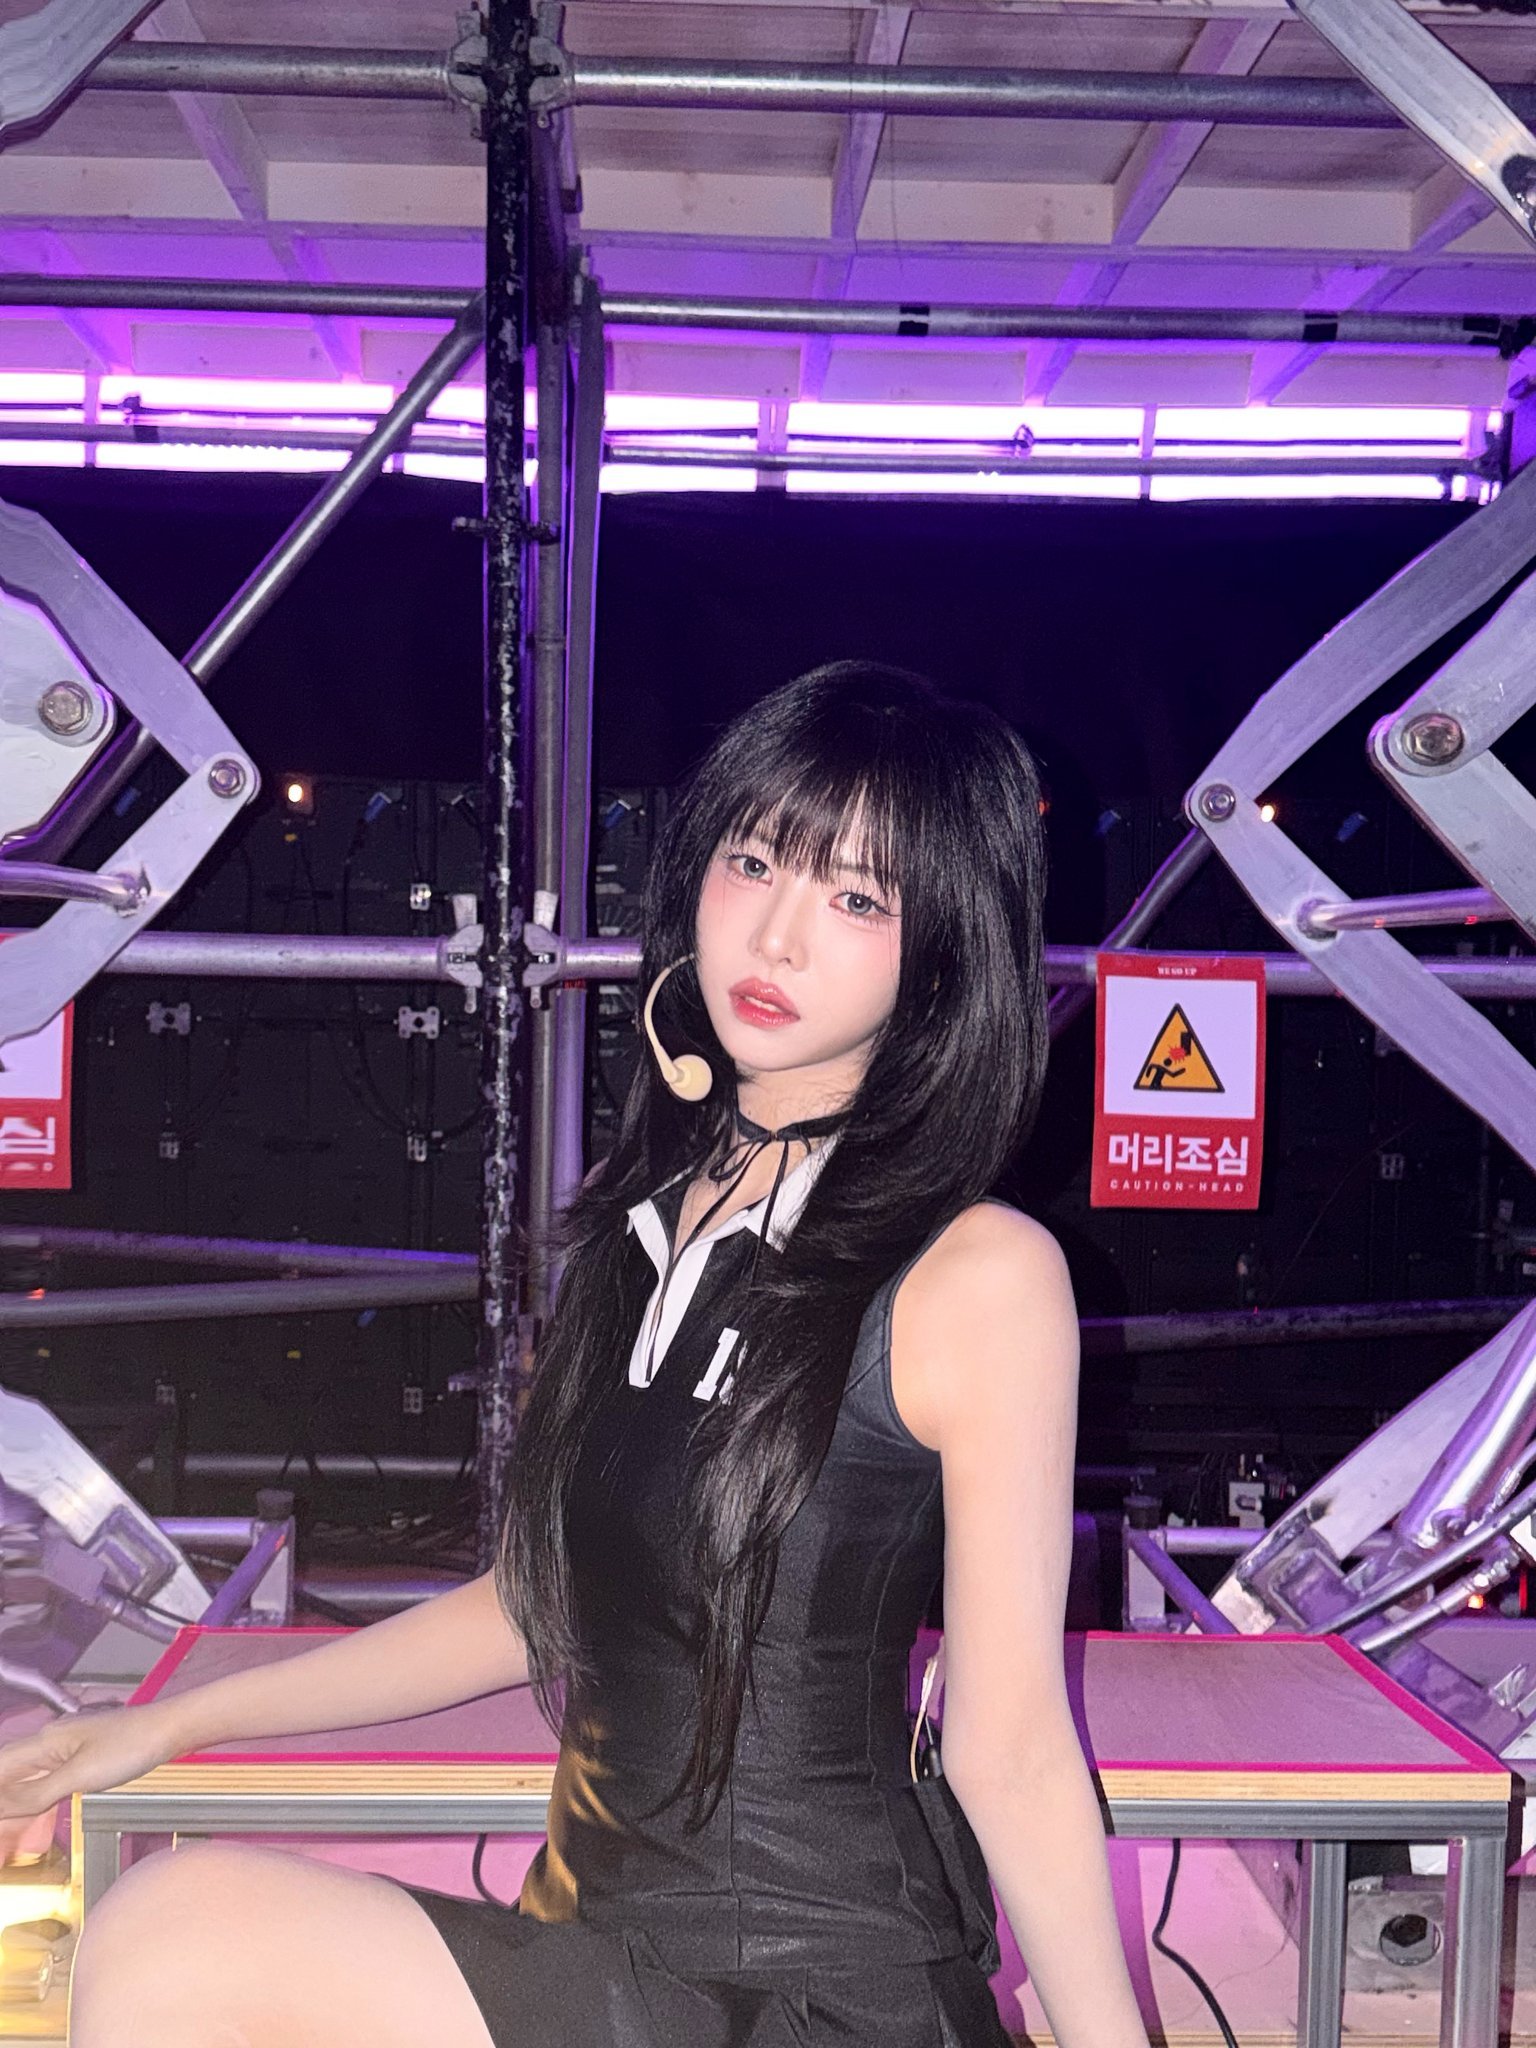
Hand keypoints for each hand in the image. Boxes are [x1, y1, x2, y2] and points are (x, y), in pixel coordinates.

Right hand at [0, 1704, 181, 1863]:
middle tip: (3, 1833)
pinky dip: (34, 1798)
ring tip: (9, 1829)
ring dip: (13, 1800)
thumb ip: (36, 1793)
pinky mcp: (83, 1757)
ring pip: (27, 1776)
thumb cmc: (131, 1746)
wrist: (171, 1729)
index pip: (1, 1766)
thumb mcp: (80, 1774)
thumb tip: (2, 1805)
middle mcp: (51, 1741)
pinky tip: (33, 1812)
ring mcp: (67, 1748)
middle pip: (10, 1771)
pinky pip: (47, 1779)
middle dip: (2, 1799)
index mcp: (45, 1741)